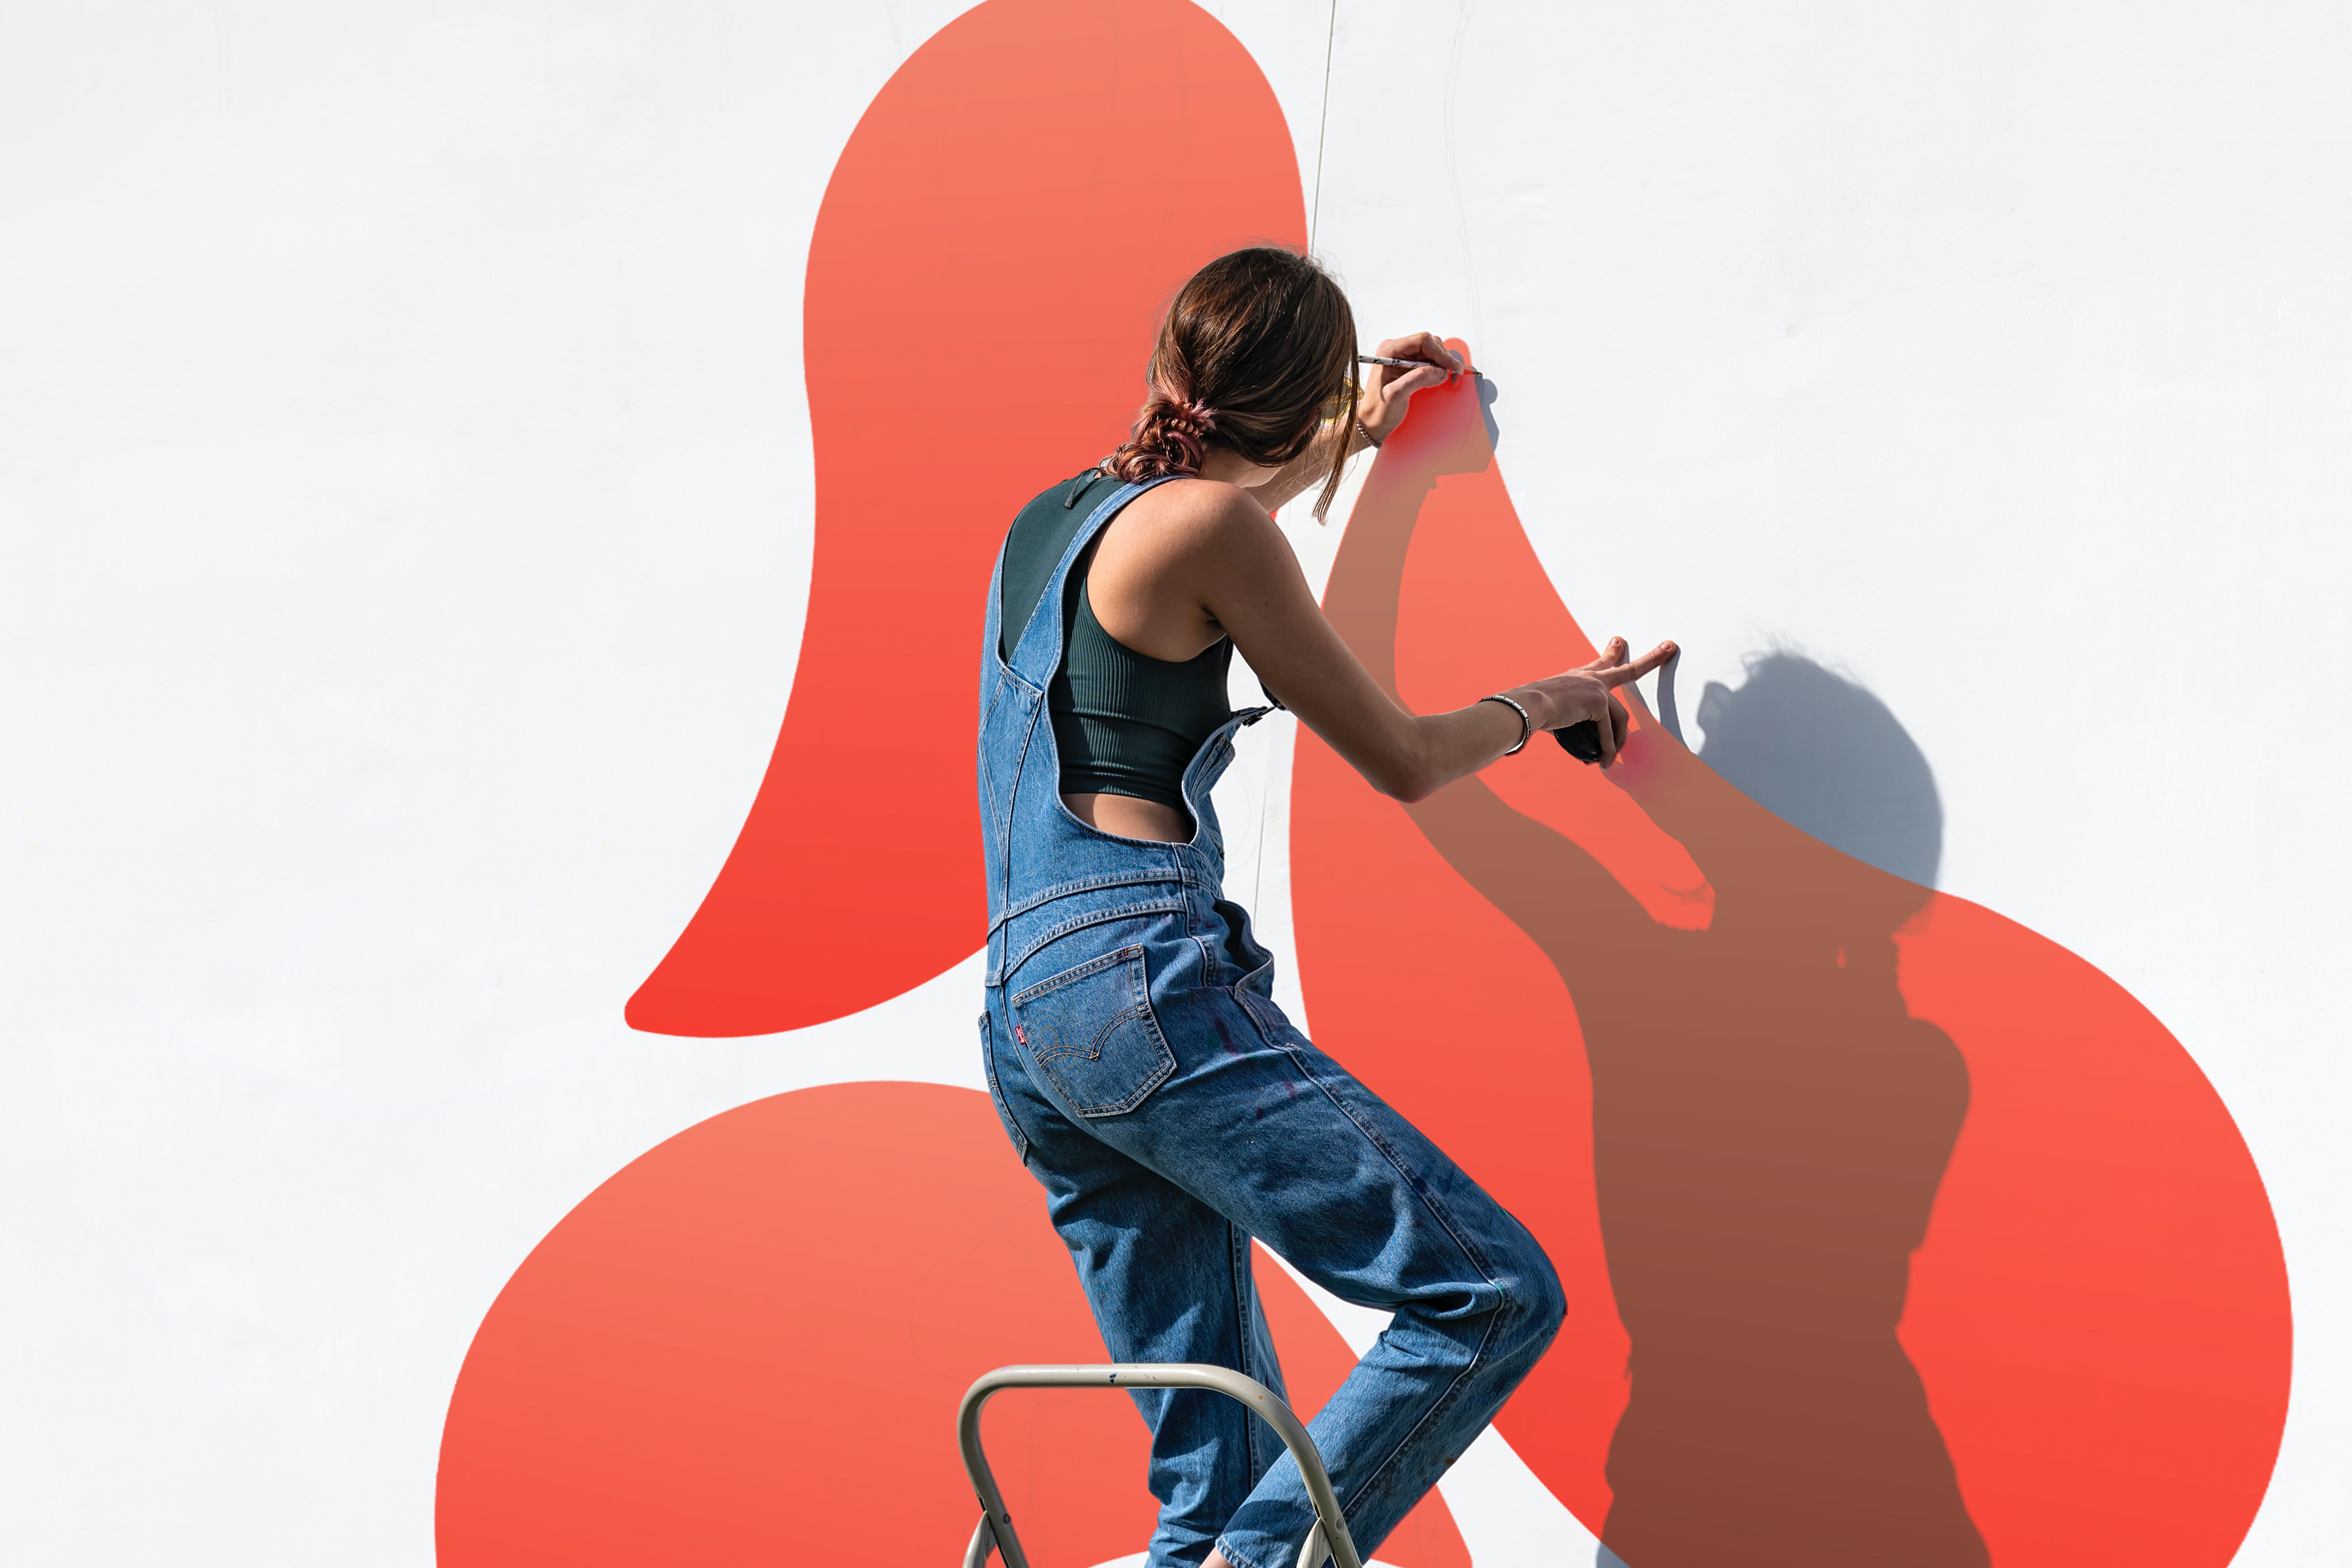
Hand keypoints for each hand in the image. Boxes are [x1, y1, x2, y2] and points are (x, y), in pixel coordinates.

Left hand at [1355, 332, 1461, 443]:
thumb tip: (1439, 370)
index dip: (1440, 352)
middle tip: (1449, 374)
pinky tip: (1436, 379)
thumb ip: (1416, 379)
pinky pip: (1427, 361)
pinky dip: (1436, 369)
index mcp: (1389, 351)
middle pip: (1428, 343)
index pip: (1422, 341)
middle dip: (1441, 358)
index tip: (1451, 366)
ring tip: (1441, 378)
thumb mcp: (1396, 395)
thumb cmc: (1377, 410)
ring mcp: (1402, 357)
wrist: (1371, 422)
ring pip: (1430, 351)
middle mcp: (1395, 350)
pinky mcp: (1407, 366)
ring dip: (1440, 363)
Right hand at [1513, 636, 1677, 768]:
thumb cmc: (1529, 708)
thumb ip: (1559, 715)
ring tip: (1614, 757)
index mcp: (1578, 676)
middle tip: (1669, 648)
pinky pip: (1606, 732)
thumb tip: (1550, 732)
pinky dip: (1606, 750)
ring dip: (1618, 740)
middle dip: (1651, 659)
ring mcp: (1596, 689)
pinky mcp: (1598, 704)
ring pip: (1620, 716)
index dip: (1611, 653)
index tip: (1619, 642)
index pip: (1600, 664)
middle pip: (1627, 670)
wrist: (1527, 705)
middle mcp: (1589, 678)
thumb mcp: (1548, 706)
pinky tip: (1604, 762)